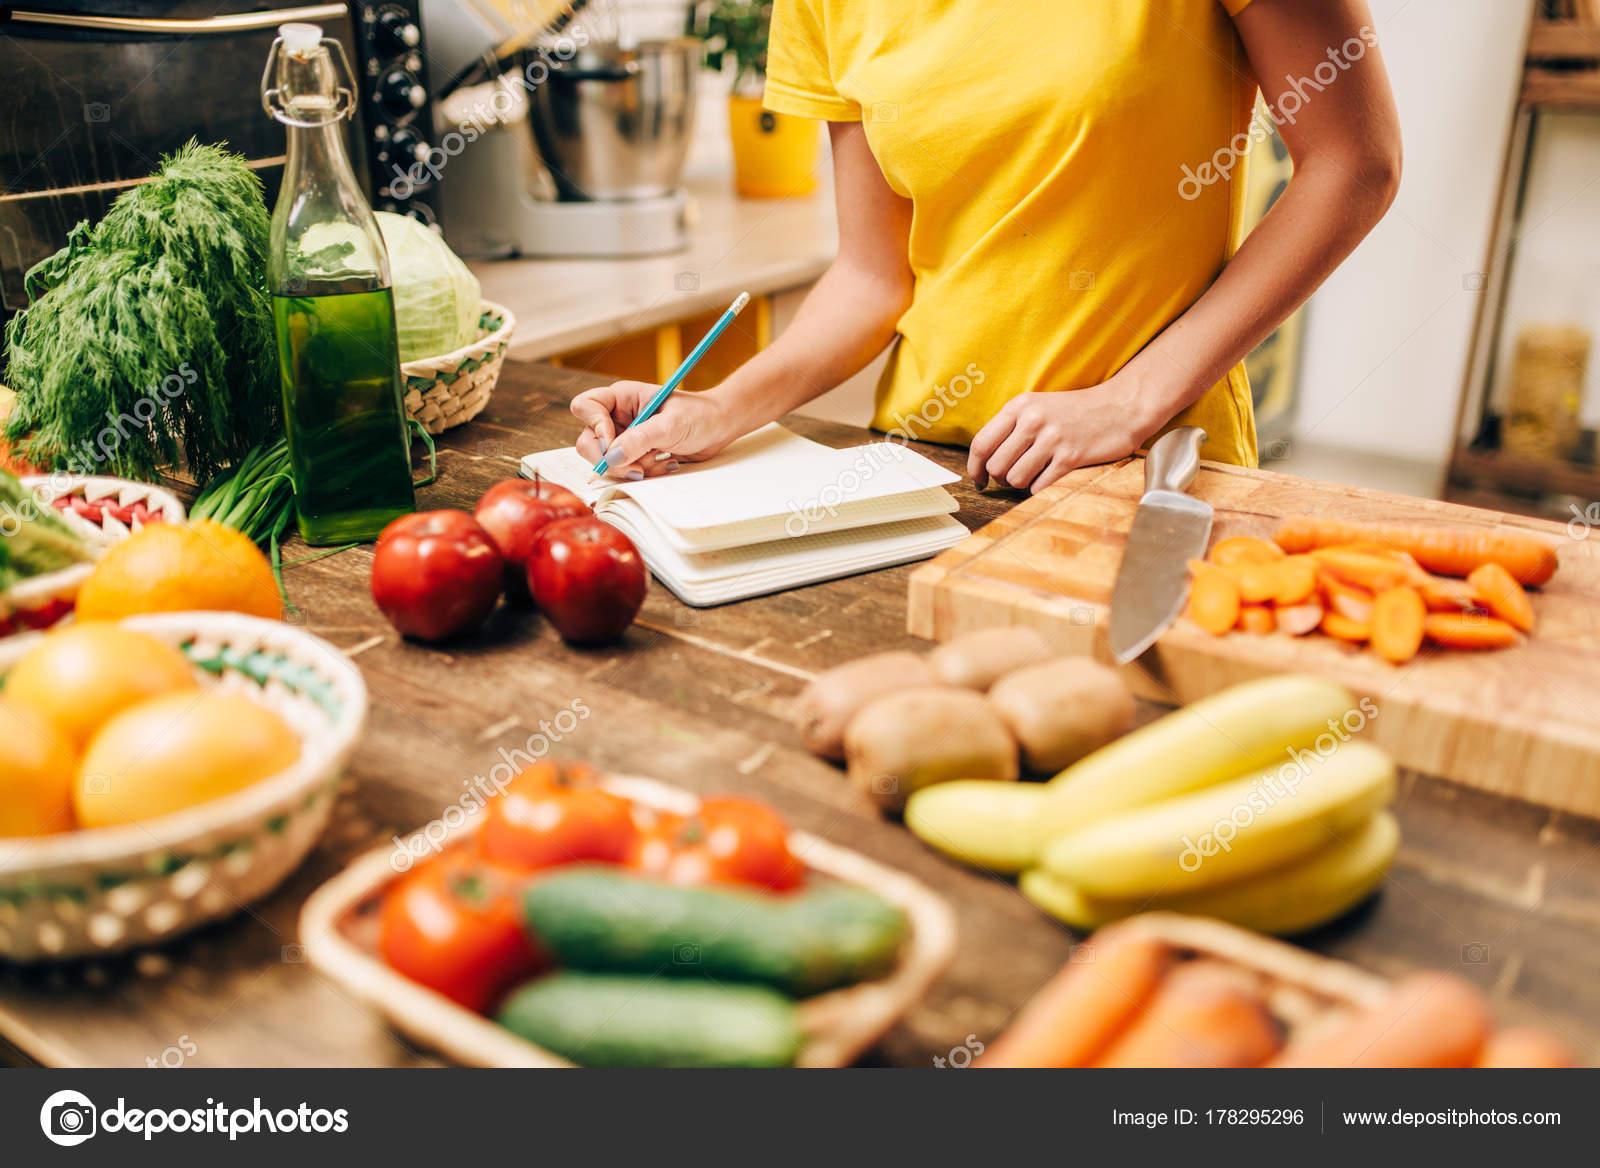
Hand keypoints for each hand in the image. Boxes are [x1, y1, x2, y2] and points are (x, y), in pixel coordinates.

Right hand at [570, 381, 738, 479]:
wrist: (719, 427)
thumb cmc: (699, 416)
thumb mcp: (670, 426)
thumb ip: (640, 439)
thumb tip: (612, 456)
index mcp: (621, 397)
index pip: (585, 407)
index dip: (595, 428)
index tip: (615, 444)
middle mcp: (617, 416)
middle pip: (588, 441)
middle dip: (612, 460)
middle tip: (638, 469)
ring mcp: (624, 436)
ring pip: (606, 461)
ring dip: (632, 468)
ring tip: (659, 461)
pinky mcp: (634, 453)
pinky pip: (624, 469)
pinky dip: (643, 472)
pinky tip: (663, 464)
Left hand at [967, 380, 1154, 493]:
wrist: (1120, 408)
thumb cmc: (1075, 412)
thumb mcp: (1038, 407)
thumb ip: (1011, 427)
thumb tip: (984, 461)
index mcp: (1019, 406)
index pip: (981, 443)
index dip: (974, 468)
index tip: (979, 480)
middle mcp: (1032, 420)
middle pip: (996, 466)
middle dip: (1001, 479)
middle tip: (1014, 477)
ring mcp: (1052, 439)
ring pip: (1015, 479)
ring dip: (1022, 484)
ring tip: (1035, 475)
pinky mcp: (1070, 457)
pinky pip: (1039, 487)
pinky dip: (1040, 489)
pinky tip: (1050, 477)